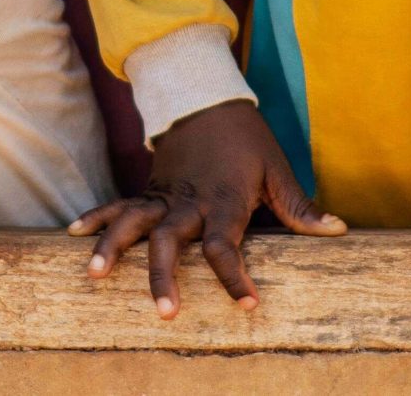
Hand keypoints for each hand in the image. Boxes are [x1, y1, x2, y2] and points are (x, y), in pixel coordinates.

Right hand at [67, 100, 344, 316]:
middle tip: (164, 313)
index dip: (234, 277)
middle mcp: (189, 201)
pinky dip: (96, 216)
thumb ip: (300, 208)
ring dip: (113, 247)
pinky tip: (73, 234)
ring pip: (133, 222)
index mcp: (224, 201)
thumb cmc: (248, 139)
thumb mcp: (278, 169)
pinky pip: (119, 204)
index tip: (247, 305)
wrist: (208, 97)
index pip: (225, 246)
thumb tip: (337, 231)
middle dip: (165, 278)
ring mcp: (163, 194)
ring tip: (95, 275)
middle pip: (171, 242)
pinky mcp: (148, 188)